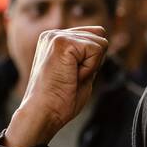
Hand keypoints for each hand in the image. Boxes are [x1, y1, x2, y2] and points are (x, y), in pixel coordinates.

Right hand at [2, 26, 108, 146]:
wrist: (43, 113)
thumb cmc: (60, 100)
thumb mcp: (79, 72)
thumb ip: (88, 56)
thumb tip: (103, 41)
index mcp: (55, 40)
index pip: (93, 35)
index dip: (93, 60)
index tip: (73, 76)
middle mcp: (54, 34)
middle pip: (100, 37)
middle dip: (94, 62)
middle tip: (72, 78)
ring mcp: (56, 36)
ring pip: (100, 43)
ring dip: (91, 66)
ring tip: (70, 77)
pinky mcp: (62, 41)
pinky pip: (96, 50)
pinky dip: (90, 68)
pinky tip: (71, 76)